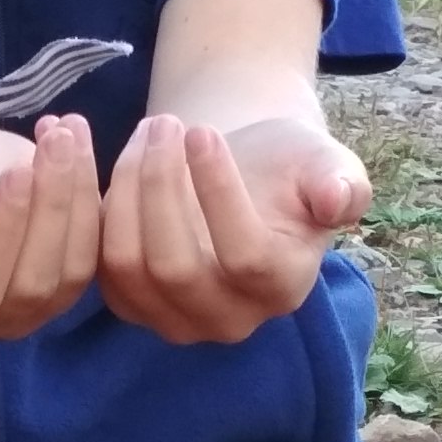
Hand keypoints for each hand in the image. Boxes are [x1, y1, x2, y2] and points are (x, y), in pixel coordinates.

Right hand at [0, 110, 102, 344]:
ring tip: (69, 132)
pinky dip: (94, 196)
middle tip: (56, 139)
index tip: (15, 170)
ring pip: (73, 270)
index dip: (1, 234)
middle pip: (32, 284)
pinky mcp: (61, 281)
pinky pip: (94, 251)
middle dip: (52, 207)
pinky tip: (79, 142)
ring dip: (80, 196)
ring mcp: (25, 308)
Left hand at [97, 112, 368, 344]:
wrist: (243, 171)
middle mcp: (229, 319)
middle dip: (159, 184)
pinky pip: (99, 262)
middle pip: (175, 267)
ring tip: (146, 130)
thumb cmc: (287, 166)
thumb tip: (340, 200)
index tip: (202, 129)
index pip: (244, 256)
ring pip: (129, 263)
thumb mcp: (324, 163)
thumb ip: (342, 182)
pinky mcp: (130, 303)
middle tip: (162, 122)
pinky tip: (118, 156)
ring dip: (127, 187)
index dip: (218, 192)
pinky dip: (100, 205)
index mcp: (282, 288)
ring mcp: (174, 320)